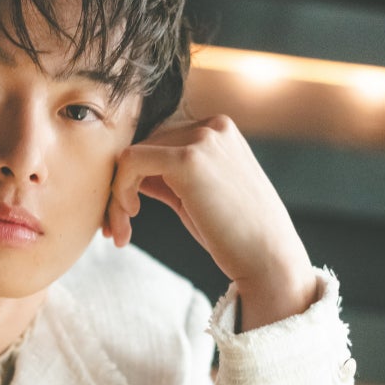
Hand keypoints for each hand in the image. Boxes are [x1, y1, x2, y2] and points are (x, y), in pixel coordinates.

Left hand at [106, 113, 318, 329]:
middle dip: (121, 189)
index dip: (135, 177)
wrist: (268, 258)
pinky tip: (131, 215)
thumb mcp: (199, 195)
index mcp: (219, 131)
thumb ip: (169, 177)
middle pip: (142, 148)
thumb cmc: (235, 235)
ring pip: (131, 156)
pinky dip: (120, 190)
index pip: (158, 143)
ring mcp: (202, 139)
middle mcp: (212, 126)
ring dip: (116, 196)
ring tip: (120, 232)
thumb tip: (130, 175)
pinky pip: (130, 162)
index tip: (126, 215)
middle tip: (117, 230)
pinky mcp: (188, 160)